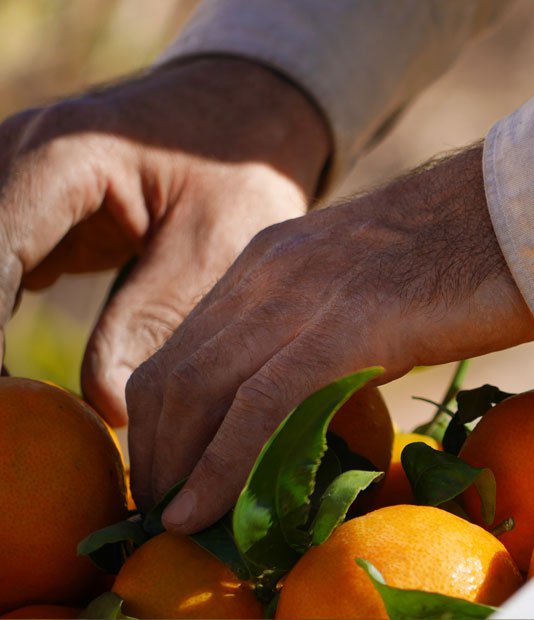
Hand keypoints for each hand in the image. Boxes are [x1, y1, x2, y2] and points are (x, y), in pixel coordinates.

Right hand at [0, 57, 329, 424]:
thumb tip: (107, 410)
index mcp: (62, 157)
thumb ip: (155, 321)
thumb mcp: (214, 246)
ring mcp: (11, 178)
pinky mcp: (21, 211)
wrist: (246, 117)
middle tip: (16, 416)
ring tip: (18, 407)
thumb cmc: (241, 174)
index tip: (7, 405)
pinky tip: (15, 383)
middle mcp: (16, 155)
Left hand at [126, 144, 533, 531]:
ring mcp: (301, 294)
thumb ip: (325, 326)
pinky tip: (204, 510)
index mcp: (271, 260)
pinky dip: (220, 466)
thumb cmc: (462, 254)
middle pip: (173, 372)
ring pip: (198, 391)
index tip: (169, 467)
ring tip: (173, 521)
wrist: (517, 212)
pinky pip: (258, 406)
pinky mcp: (344, 325)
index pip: (184, 346)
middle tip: (159, 507)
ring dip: (174, 467)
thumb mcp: (365, 285)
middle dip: (154, 450)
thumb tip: (311, 396)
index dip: (162, 417)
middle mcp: (268, 271)